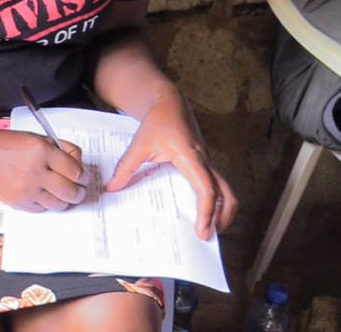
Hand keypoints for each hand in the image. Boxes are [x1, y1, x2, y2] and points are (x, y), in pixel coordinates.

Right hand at [0, 127, 87, 211]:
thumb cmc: (6, 144)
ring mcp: (27, 190)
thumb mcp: (36, 137)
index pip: (75, 170)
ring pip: (59, 204)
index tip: (84, 177)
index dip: (84, 176)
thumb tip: (78, 163)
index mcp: (42, 151)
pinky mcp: (18, 202)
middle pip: (71, 191)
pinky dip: (47, 204)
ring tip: (64, 194)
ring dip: (66, 201)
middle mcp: (35, 172)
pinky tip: (45, 195)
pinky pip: (42, 209)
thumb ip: (60, 148)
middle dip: (79, 192)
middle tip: (79, 190)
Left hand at [105, 100, 237, 240]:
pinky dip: (216, 202)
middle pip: (227, 194)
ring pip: (227, 191)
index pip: (207, 189)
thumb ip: (126, 166)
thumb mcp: (139, 143)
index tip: (203, 231)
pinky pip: (217, 186)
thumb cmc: (158, 121)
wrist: (171, 103)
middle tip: (207, 237)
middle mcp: (205, 163)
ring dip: (223, 211)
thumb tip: (112, 188)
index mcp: (192, 158)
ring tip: (208, 229)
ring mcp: (208, 164)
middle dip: (222, 217)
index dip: (207, 212)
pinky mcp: (205, 165)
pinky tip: (201, 212)